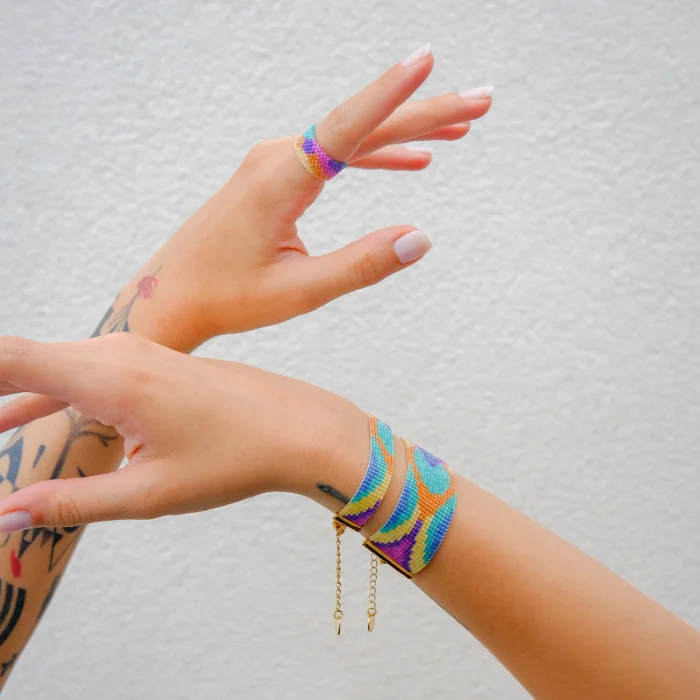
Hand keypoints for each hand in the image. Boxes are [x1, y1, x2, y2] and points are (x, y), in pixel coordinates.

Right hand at [0, 334, 367, 528]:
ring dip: (12, 396)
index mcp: (112, 378)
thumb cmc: (235, 457)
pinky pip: (85, 372)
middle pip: (23, 359)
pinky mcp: (153, 363)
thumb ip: (71, 503)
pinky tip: (18, 420)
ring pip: (53, 366)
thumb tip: (5, 514)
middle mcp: (120, 353)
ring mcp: (139, 353)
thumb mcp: (149, 492)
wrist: (300, 427)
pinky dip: (47, 395)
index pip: (10, 359)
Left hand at [118, 44, 491, 349]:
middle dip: (424, 113)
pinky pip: (335, 155)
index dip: (392, 94)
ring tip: (459, 130)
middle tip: (482, 102)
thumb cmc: (228, 297)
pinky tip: (409, 162)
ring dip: (405, 132)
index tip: (427, 60)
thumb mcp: (300, 291)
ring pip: (353, 137)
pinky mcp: (276, 174)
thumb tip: (421, 238)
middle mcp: (278, 157)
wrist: (171, 293)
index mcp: (281, 179)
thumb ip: (360, 265)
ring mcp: (276, 161)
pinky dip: (374, 156)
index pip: (348, 128)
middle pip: (363, 126)